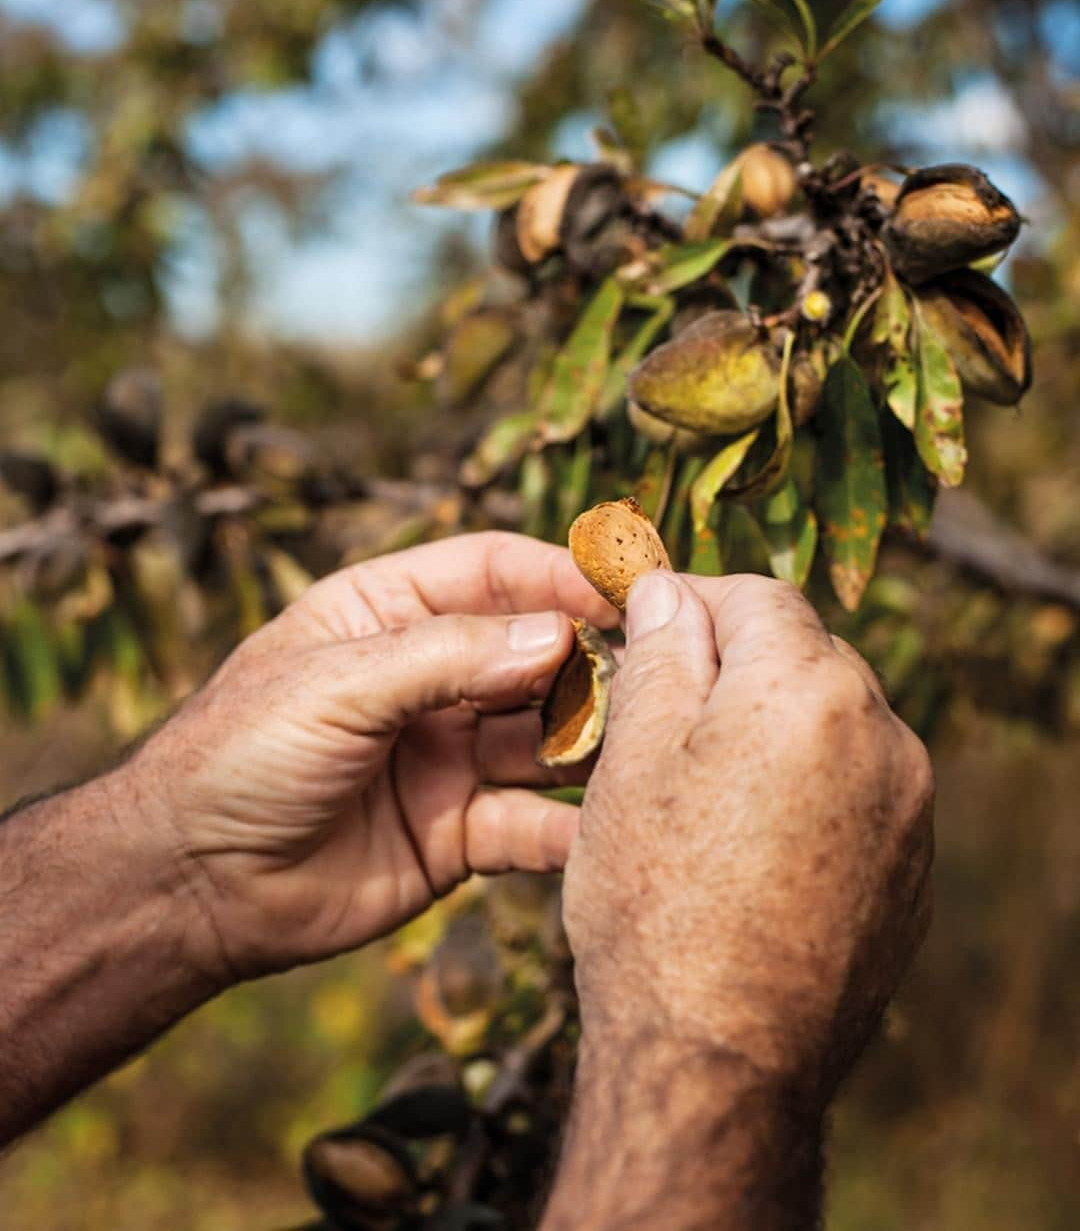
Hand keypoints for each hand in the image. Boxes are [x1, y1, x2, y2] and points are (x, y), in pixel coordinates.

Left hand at [121, 533, 615, 984]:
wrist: (188, 887)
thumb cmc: (237, 756)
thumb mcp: (336, 684)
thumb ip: (447, 657)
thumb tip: (557, 635)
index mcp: (387, 615)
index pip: (492, 572)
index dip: (558, 574)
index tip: (624, 590)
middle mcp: (427, 681)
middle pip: (533, 653)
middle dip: (590, 660)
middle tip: (653, 671)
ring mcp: (447, 756)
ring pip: (545, 738)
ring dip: (593, 740)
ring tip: (644, 744)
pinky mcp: (458, 833)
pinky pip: (531, 825)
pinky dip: (572, 829)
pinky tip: (611, 830)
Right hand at [545, 571, 932, 1228]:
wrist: (718, 1065)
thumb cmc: (656, 904)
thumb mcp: (633, 759)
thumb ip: (662, 654)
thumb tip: (671, 592)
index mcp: (810, 690)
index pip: (758, 598)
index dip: (696, 600)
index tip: (649, 626)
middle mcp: (883, 737)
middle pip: (805, 656)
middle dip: (737, 665)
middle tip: (663, 708)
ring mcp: (909, 809)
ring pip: (833, 724)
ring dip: (774, 727)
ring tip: (703, 786)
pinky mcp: (912, 871)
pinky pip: (858, 791)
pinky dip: (808, 788)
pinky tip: (750, 843)